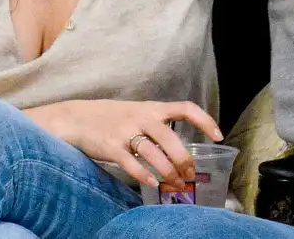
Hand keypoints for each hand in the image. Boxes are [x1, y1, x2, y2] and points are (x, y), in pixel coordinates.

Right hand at [48, 99, 222, 188]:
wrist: (76, 117)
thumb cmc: (111, 117)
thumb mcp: (137, 113)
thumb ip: (156, 126)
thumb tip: (178, 150)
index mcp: (152, 108)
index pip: (185, 108)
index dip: (205, 121)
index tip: (218, 136)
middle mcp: (142, 117)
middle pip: (171, 139)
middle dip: (184, 160)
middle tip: (191, 174)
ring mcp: (126, 132)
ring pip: (154, 154)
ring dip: (168, 172)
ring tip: (176, 184)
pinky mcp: (111, 147)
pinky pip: (131, 164)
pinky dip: (144, 176)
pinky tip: (152, 183)